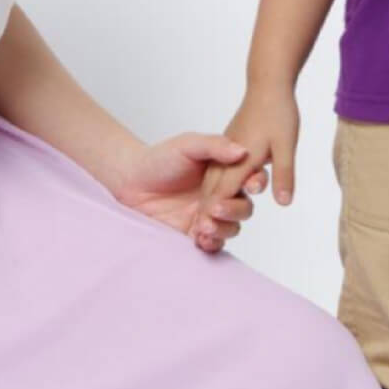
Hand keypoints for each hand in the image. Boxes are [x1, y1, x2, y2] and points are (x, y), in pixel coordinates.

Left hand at [113, 133, 268, 253]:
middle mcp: (222, 194)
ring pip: (233, 228)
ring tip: (202, 224)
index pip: (251, 178)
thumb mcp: (188, 144)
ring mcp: (210, 215)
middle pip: (245, 207)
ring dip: (223, 228)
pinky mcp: (195, 233)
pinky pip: (214, 244)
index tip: (251, 185)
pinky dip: (212, 243)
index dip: (257, 182)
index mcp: (225, 171)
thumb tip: (243, 151)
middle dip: (235, 210)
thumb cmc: (160, 158)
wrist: (131, 181)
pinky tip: (200, 238)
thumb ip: (215, 146)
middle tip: (215, 207)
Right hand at [195, 84, 299, 242]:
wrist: (269, 85)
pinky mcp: (228, 145)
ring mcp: (226, 150)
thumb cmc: (278, 113)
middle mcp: (228, 155)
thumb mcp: (287, 145)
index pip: (224, 191)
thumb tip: (284, 203)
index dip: (215, 212)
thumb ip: (284, 175)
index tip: (207, 231)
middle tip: (204, 233)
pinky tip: (214, 195)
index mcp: (241, 158)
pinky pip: (216, 170)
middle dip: (208, 211)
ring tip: (205, 221)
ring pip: (212, 180)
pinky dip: (213, 186)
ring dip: (209, 200)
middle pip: (214, 189)